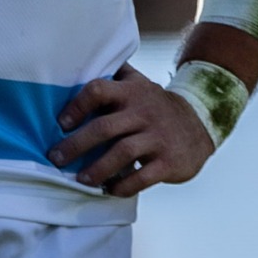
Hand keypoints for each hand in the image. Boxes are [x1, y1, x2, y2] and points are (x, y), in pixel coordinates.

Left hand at [49, 65, 213, 196]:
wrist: (201, 125)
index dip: (76, 106)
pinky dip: (123, 186)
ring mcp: (157, 138)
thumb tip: (74, 68)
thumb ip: (113, 77)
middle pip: (104, 127)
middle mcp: (143, 112)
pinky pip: (142, 177)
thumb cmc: (156, 107)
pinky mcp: (168, 162)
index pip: (98, 90)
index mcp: (131, 92)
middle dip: (76, 145)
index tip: (61, 123)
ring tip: (81, 180)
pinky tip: (109, 190)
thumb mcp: (139, 85)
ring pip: (122, 153)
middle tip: (56, 158)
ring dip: (97, 169)